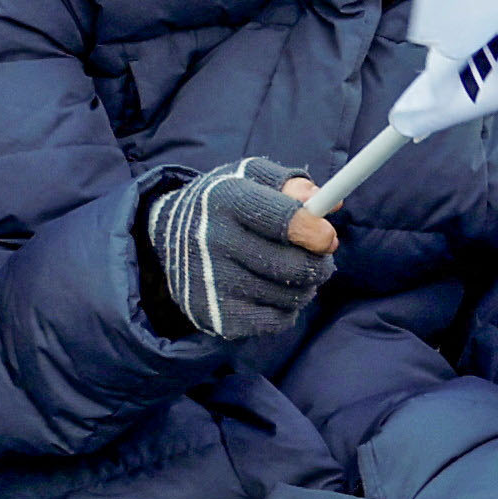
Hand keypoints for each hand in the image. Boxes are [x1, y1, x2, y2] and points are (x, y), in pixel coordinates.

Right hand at [141, 156, 336, 343]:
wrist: (166, 236)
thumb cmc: (222, 203)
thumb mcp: (249, 177)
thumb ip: (292, 184)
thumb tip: (331, 205)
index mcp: (226, 199)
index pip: (284, 220)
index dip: (317, 231)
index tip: (328, 237)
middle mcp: (215, 240)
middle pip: (294, 266)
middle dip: (319, 264)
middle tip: (318, 258)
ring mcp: (213, 281)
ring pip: (290, 296)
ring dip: (303, 287)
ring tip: (289, 273)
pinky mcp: (217, 315)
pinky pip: (277, 321)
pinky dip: (285, 309)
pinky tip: (271, 292)